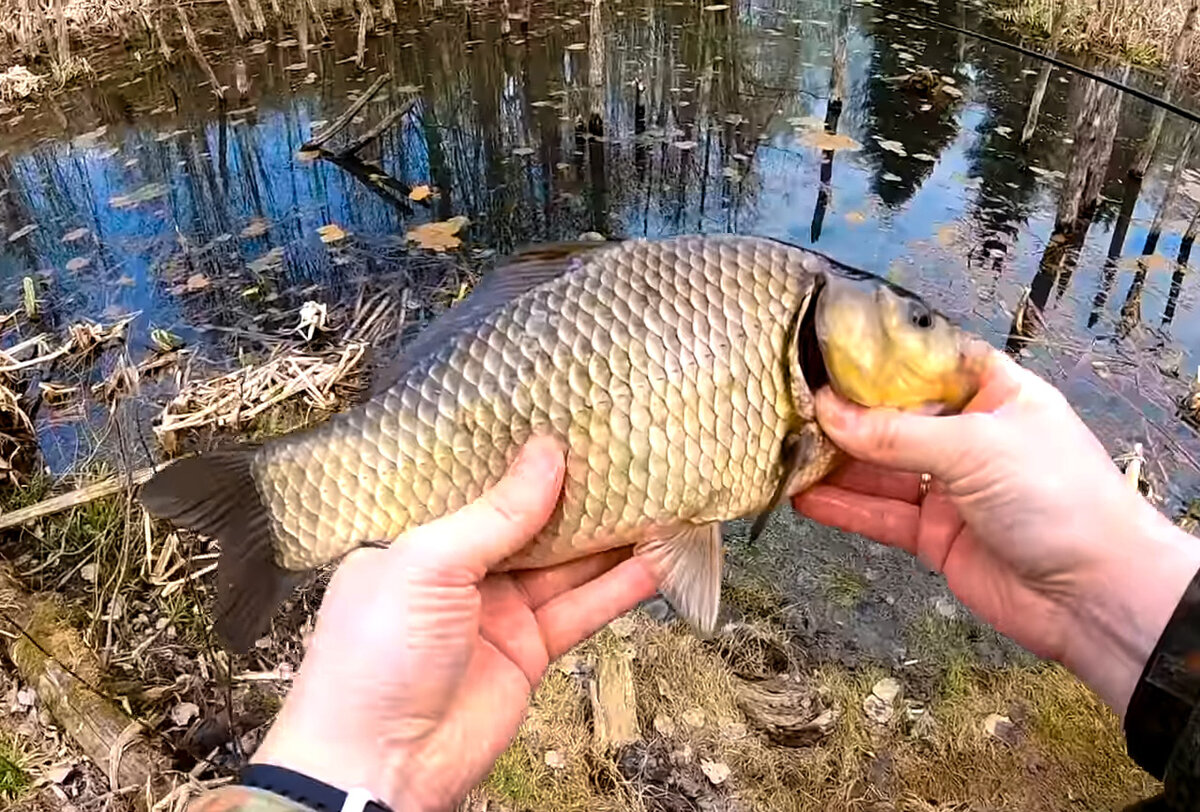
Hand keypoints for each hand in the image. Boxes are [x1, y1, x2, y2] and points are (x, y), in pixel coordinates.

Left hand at [250, 436, 658, 810]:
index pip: (475, 482)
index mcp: (414, 536)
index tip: (565, 415)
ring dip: (608, 534)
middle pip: (529, 519)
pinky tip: (655, 559)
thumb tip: (546, 453)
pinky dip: (619, 586)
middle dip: (574, 489)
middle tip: (624, 448)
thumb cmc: (372, 657)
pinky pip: (581, 609)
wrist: (379, 766)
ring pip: (564, 562)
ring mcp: (496, 611)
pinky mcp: (529, 651)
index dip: (518, 452)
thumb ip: (494, 513)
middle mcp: (457, 569)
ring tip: (656, 493)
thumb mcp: (425, 564)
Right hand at [793, 349, 1199, 715]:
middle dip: (845, 414)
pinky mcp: (935, 536)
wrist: (1094, 597)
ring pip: (880, 469)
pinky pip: (880, 516)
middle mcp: (970, 437)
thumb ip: (895, 433)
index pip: (928, 362)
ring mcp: (951, 488)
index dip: (880, 358)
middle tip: (789, 403)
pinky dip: (843, 508)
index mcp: (995, 394)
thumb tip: (826, 412)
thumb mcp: (974, 447)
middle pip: (896, 417)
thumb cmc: (1058, 498)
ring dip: (835, 463)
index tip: (825, 349)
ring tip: (782, 449)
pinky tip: (802, 497)